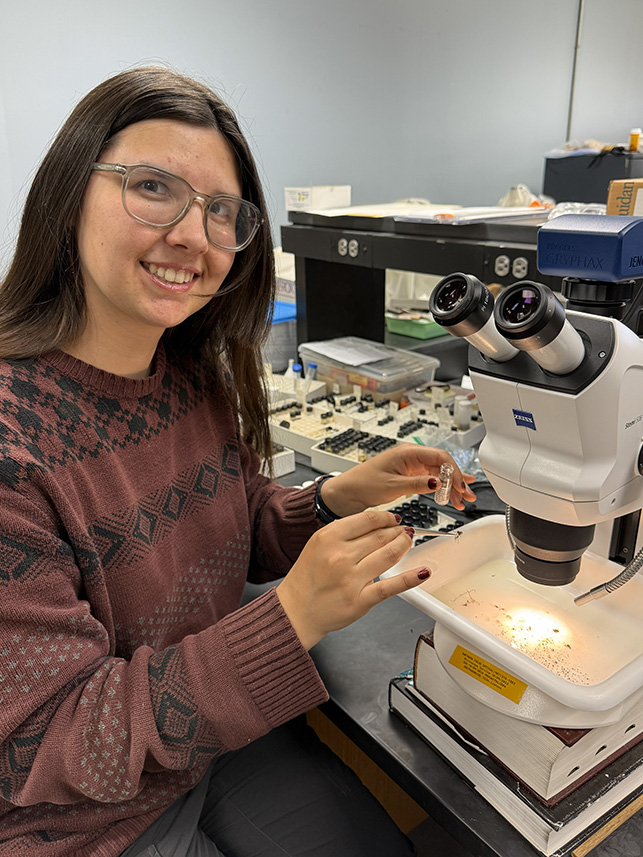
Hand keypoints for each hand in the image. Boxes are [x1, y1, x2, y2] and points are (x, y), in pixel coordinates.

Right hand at [277, 509, 429, 649]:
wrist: (295, 610)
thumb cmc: (306, 578)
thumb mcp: (318, 544)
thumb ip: (344, 533)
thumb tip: (375, 524)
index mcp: (329, 537)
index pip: (368, 520)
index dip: (386, 518)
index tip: (393, 519)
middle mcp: (340, 556)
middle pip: (381, 536)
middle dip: (397, 531)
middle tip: (404, 531)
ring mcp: (351, 579)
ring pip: (389, 555)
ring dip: (404, 545)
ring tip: (407, 542)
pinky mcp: (361, 600)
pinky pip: (391, 586)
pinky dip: (411, 578)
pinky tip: (423, 572)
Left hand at [319, 443, 476, 515]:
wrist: (349, 491)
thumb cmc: (364, 483)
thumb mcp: (392, 485)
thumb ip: (417, 483)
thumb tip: (437, 482)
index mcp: (408, 452)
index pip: (440, 458)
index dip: (454, 472)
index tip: (460, 487)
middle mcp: (412, 456)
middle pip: (443, 466)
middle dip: (457, 480)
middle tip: (466, 496)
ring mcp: (412, 466)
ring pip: (439, 474)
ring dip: (451, 487)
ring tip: (463, 499)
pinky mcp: (410, 475)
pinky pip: (431, 480)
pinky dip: (442, 488)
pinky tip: (454, 492)